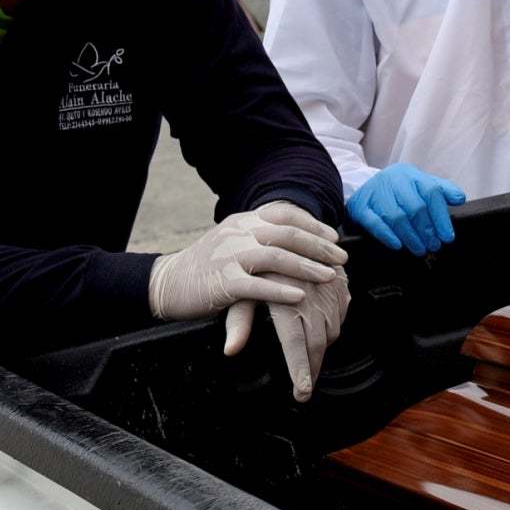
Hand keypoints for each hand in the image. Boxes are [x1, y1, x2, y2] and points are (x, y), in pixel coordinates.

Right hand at [148, 202, 346, 320]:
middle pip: (286, 234)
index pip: (283, 213)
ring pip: (276, 257)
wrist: (167, 283)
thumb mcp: (231, 240)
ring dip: (307, 267)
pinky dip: (280, 291)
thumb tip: (292, 235)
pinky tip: (299, 296)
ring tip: (328, 276)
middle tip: (341, 258)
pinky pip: (257, 286)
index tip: (333, 236)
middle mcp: (238, 234)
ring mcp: (229, 257)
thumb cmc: (204, 266)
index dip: (312, 223)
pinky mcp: (223, 283)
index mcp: (242, 221)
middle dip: (319, 246)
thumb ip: (257, 234)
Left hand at [225, 267, 350, 401]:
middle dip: (312, 368)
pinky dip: (333, 325)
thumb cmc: (253, 261)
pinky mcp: (338, 281)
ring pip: (332, 329)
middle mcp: (310, 293)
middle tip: (304, 387)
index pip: (296, 344)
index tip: (302, 392)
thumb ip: (238, 321)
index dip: (300, 371)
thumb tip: (230, 349)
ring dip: (322, 348)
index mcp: (284, 297)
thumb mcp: (241, 289)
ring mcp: (328, 288)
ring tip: (308, 361)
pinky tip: (320, 330)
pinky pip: (341, 312)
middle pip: (318, 342)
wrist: (280, 224)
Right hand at [345, 165, 466, 255]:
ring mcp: (376, 192)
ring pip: (396, 217)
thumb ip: (443, 190)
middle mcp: (394, 180)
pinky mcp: (361, 207)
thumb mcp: (421, 184)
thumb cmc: (399, 190)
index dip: (441, 217)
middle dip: (427, 230)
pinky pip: (374, 223)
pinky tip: (398, 245)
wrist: (364, 186)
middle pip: (415, 207)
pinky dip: (387, 235)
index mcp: (412, 175)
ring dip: (410, 236)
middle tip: (433, 245)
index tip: (447, 236)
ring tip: (419, 249)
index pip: (431, 193)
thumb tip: (460, 199)